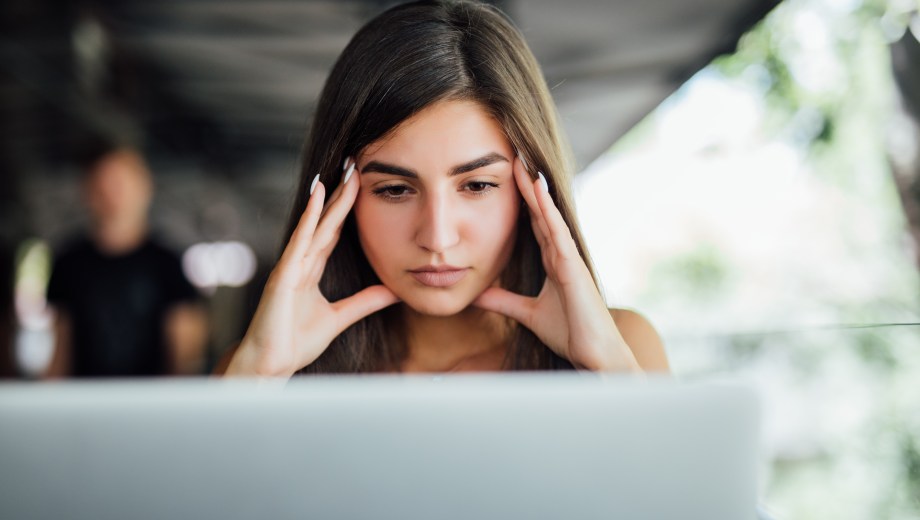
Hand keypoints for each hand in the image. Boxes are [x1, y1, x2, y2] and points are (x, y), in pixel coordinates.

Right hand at [225, 159, 398, 376]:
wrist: (268, 365)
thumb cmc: (294, 343)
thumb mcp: (339, 318)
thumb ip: (364, 302)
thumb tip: (393, 290)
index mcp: (311, 271)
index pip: (333, 232)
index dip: (346, 209)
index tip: (360, 185)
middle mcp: (300, 263)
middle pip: (325, 222)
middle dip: (340, 195)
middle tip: (355, 166)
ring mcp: (290, 267)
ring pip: (314, 226)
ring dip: (327, 199)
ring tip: (342, 173)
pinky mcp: (282, 275)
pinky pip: (299, 241)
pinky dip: (308, 218)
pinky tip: (317, 197)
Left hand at [473, 156, 639, 371]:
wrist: (595, 356)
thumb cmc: (570, 333)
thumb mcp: (527, 314)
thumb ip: (504, 302)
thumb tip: (477, 294)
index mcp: (553, 262)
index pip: (534, 224)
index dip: (522, 202)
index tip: (507, 177)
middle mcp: (562, 254)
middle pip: (540, 213)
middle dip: (526, 187)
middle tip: (514, 157)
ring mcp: (569, 258)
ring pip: (549, 217)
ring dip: (535, 190)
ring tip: (522, 163)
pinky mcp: (574, 266)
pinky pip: (558, 232)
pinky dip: (547, 210)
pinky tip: (538, 190)